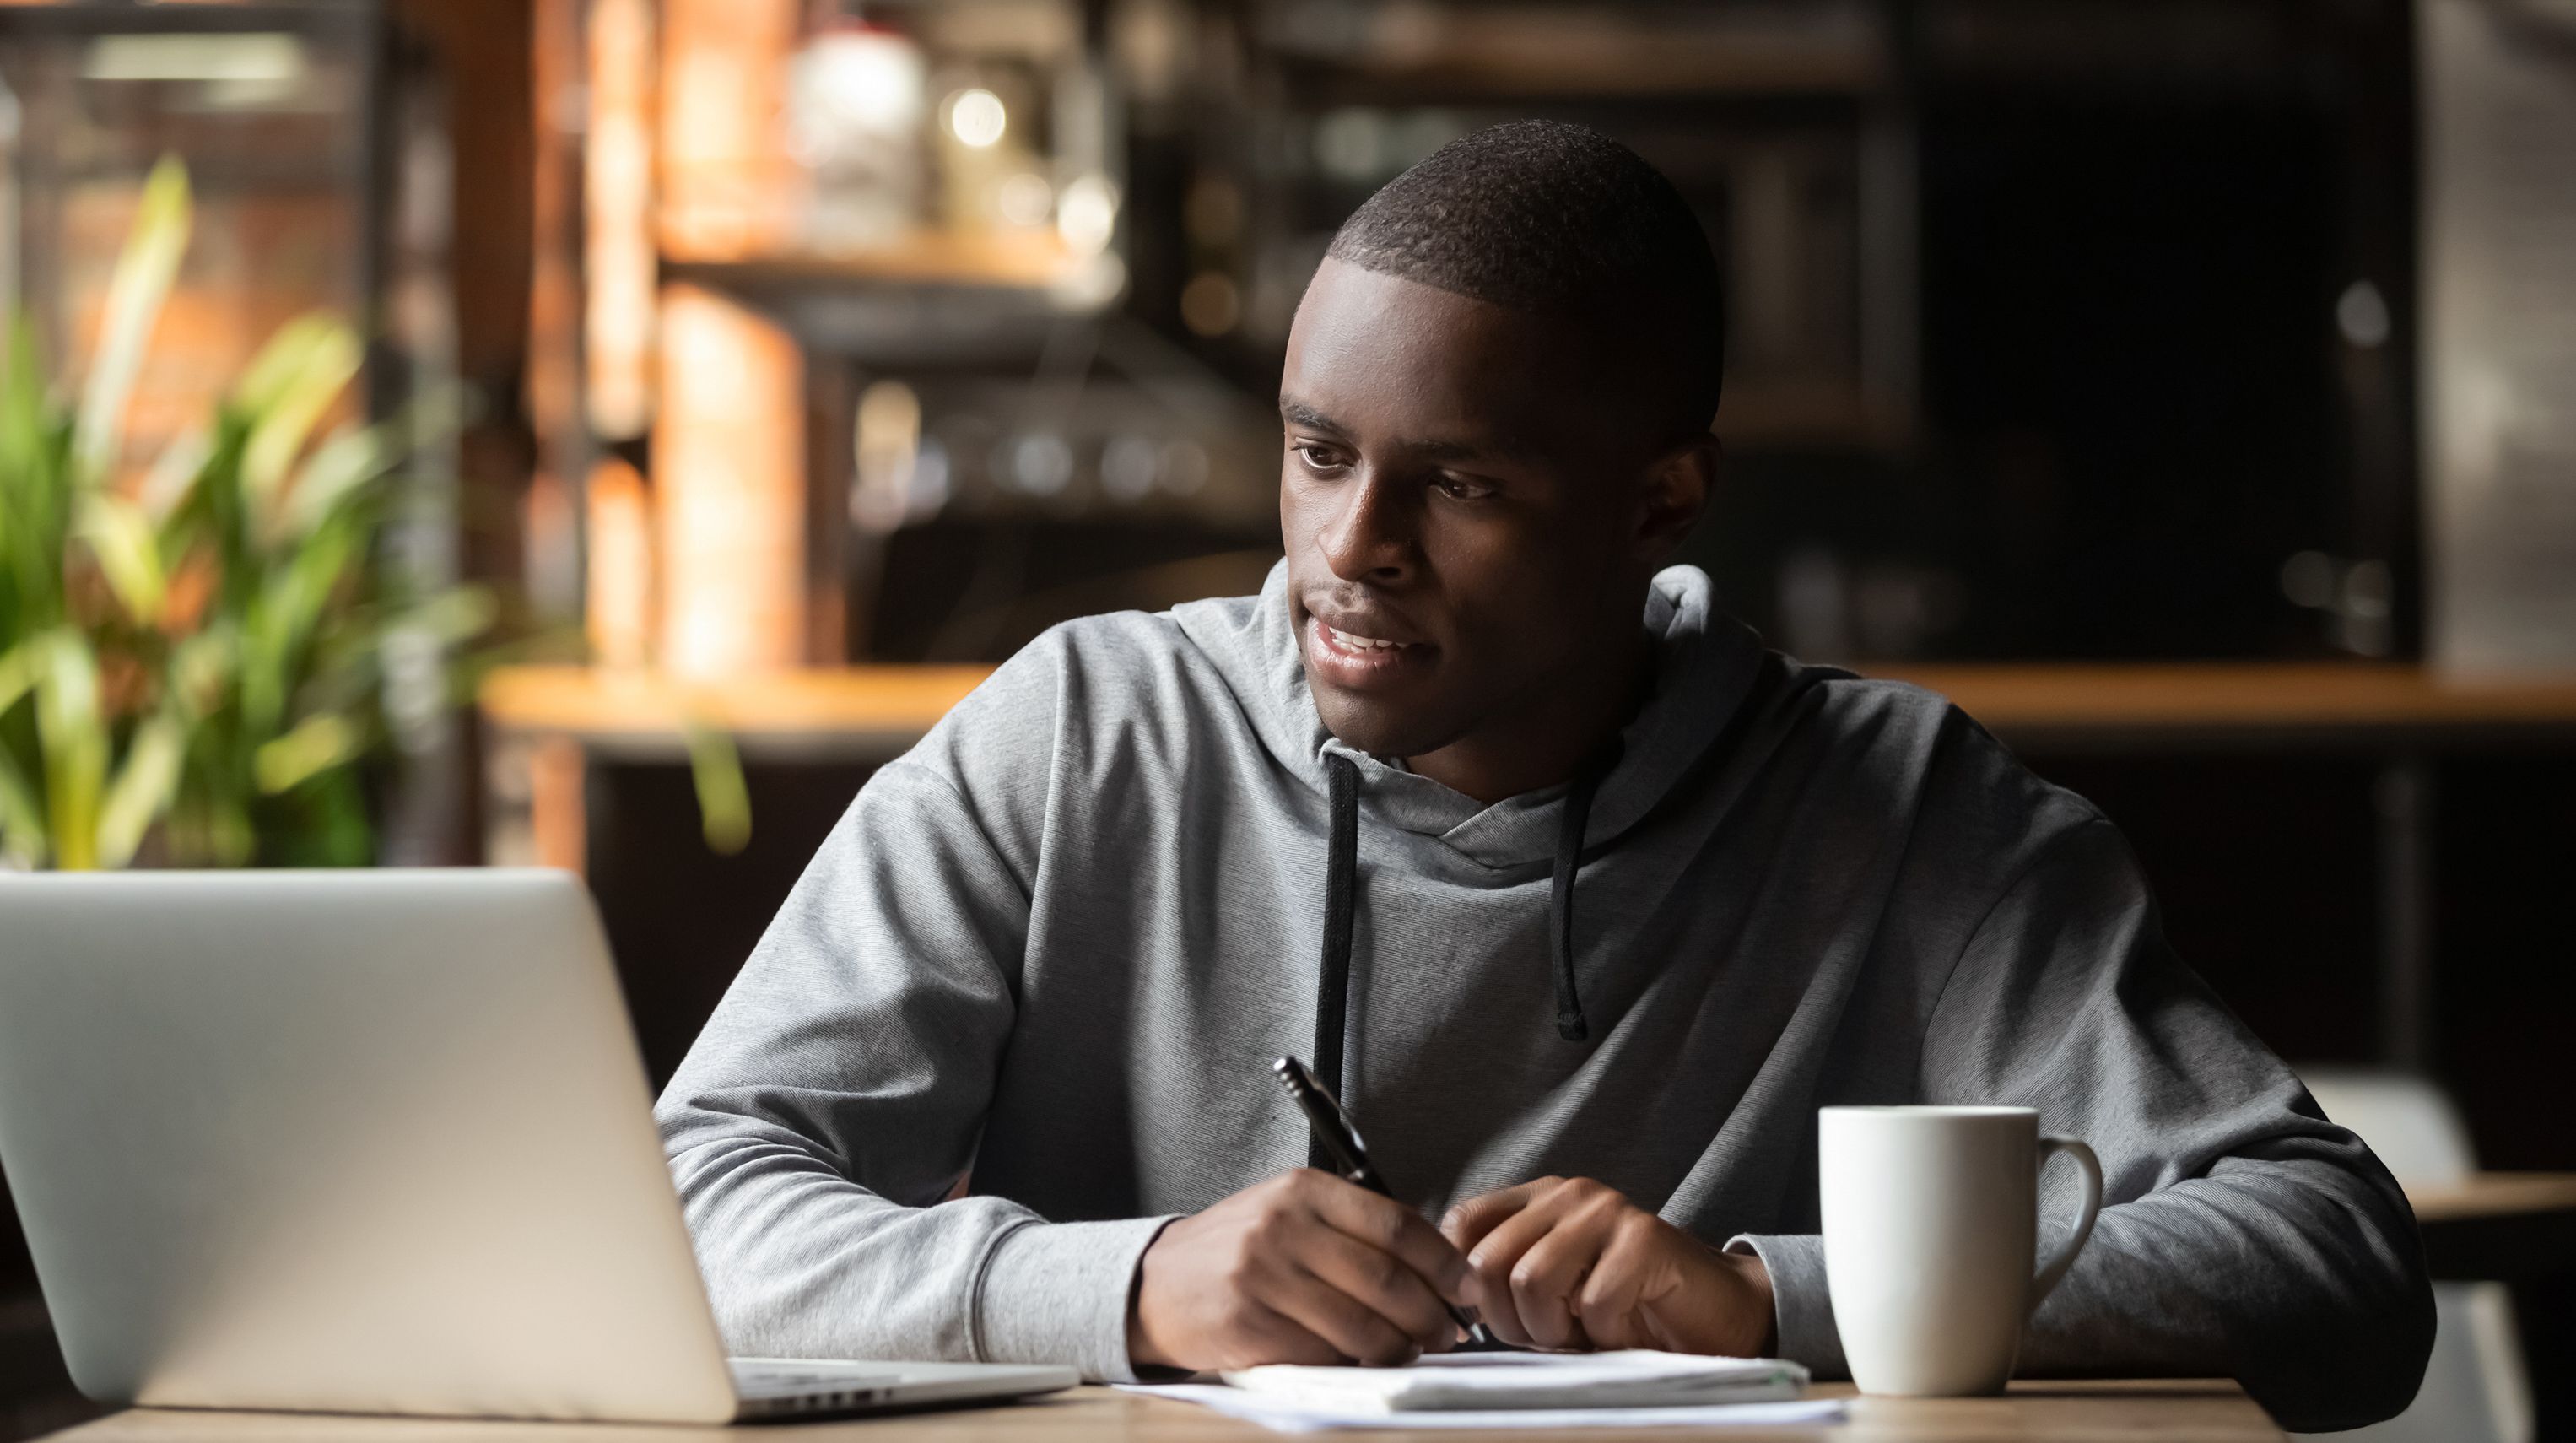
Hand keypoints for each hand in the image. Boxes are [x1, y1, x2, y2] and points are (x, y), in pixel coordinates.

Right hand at [1129, 1169, 1471, 1370]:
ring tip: (1410, 1350)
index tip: (1467, 1287)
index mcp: (1304, 1191)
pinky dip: (1351, 1363)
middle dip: (1431, 1313)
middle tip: (1449, 1331)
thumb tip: (1437, 1266)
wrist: (1156, 1284)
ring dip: (1399, 1347)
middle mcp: (1284, 1226)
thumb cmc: (1239, 1250)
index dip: (1444, 1262)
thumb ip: (1355, 1229)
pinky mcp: (1249, 1324)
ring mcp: (1264, 1275)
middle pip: (1386, 1279)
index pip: (1397, 1225)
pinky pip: (1323, 1353)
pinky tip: (1359, 1359)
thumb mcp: (1291, 1214)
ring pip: (1361, 1324)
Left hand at [1442, 1176, 1774, 1355]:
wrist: (1714, 1313)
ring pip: (1531, 1282)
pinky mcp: (1644, 1239)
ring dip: (1554, 1332)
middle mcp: (1568, 1194)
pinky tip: (1623, 1330)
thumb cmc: (1626, 1309)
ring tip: (1584, 1334)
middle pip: (1489, 1262)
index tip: (1487, 1318)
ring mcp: (1607, 1211)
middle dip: (1509, 1321)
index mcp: (1538, 1199)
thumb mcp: (1552, 1291)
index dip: (1462, 1281)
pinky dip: (1604, 1336)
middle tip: (1549, 1337)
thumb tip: (1447, 1301)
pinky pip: (1592, 1304)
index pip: (1462, 1223)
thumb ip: (1503, 1281)